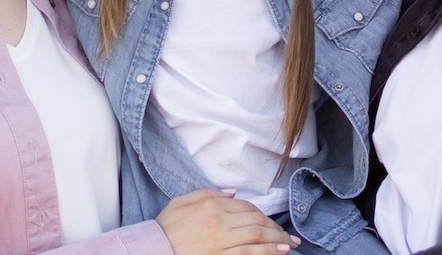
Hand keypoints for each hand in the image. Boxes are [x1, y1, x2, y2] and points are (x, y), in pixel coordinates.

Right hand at [157, 189, 300, 254]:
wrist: (151, 251)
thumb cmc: (164, 229)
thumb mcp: (181, 202)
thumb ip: (207, 193)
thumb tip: (232, 192)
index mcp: (211, 205)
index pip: (246, 207)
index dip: (262, 215)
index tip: (271, 224)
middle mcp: (219, 221)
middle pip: (255, 221)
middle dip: (275, 228)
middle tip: (288, 236)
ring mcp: (220, 242)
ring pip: (256, 236)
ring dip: (277, 239)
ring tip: (290, 245)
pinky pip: (248, 254)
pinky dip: (266, 252)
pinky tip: (279, 253)